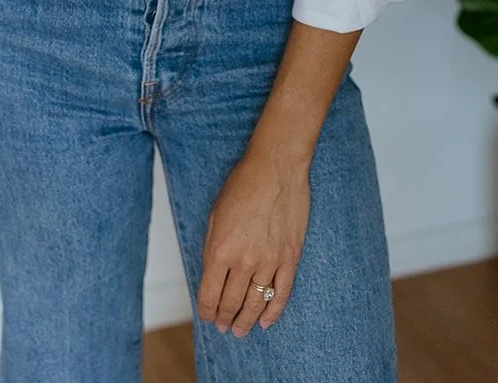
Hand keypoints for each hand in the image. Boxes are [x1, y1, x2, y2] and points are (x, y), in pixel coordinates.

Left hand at [196, 149, 310, 336]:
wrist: (276, 167)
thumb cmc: (243, 184)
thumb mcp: (215, 215)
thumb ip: (212, 247)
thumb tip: (211, 275)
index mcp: (220, 250)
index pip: (209, 296)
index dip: (206, 312)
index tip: (207, 317)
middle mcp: (244, 261)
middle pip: (231, 304)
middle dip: (224, 318)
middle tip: (222, 327)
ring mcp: (269, 262)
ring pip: (256, 304)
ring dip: (246, 322)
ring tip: (240, 331)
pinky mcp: (290, 258)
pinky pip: (281, 294)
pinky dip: (273, 312)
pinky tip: (266, 322)